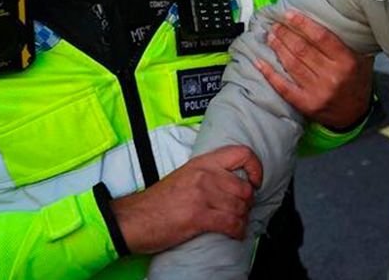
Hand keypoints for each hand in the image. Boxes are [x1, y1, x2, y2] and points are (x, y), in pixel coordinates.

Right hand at [111, 145, 262, 254]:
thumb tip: (233, 182)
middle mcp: (205, 175)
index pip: (242, 154)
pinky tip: (234, 234)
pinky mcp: (198, 217)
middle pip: (244, 187)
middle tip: (243, 209)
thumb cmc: (157, 201)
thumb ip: (209, 174)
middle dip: (248, 203)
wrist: (132, 219)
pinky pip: (231, 223)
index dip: (256, 168)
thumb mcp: (186, 176)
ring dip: (243, 219)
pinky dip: (237, 231)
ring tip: (237, 223)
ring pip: (240, 207)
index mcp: (202, 163)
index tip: (256, 181)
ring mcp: (202, 195)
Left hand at [254, 11, 373, 129]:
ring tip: (270, 37)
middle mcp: (332, 76)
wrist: (355, 114)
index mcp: (346, 62)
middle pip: (303, 49)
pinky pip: (284, 87)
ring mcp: (318, 91)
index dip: (303, 24)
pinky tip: (260, 63)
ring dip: (278, 48)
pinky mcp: (306, 104)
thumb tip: (335, 18)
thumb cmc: (357, 81)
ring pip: (292, 64)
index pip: (321, 38)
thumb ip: (350, 42)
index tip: (289, 14)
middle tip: (276, 24)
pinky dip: (270, 74)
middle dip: (286, 34)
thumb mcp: (362, 59)